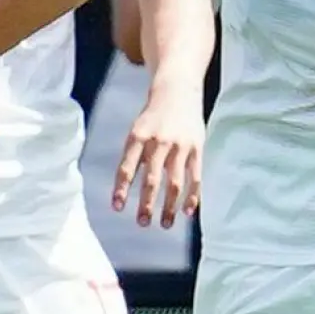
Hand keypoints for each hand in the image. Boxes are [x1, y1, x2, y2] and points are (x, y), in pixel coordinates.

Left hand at [113, 84, 203, 227]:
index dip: (121, 188)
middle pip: (152, 179)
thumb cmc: (152, 116)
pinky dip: (192, 195)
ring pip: (174, 182)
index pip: (127, 167)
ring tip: (165, 224)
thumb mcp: (138, 130)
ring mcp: (179, 145)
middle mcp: (158, 141)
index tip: (117, 207)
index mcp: (138, 136)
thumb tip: (125, 188)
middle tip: (142, 223)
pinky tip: (188, 212)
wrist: (178, 89)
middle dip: (147, 204)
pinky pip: (195, 176)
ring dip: (169, 206)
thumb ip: (134, 156)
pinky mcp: (196, 147)